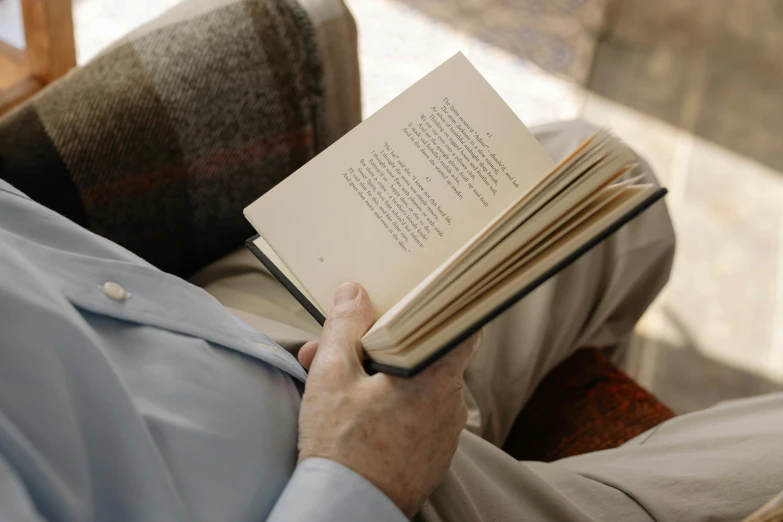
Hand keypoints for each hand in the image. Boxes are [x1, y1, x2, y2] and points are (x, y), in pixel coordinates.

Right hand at [297, 282, 479, 517]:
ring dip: (380, 378)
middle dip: (379, 345)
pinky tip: (354, 414)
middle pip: (424, 356)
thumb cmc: (342, 446)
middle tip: (336, 348)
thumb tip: (354, 293)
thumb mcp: (332, 374)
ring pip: (416, 389)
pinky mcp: (431, 458)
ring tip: (334, 384)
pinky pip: (415, 419)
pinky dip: (389, 408)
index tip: (417, 299)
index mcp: (437, 377)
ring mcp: (444, 435)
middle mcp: (450, 405)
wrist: (347, 512)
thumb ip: (344, 327)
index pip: (462, 326)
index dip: (440, 308)